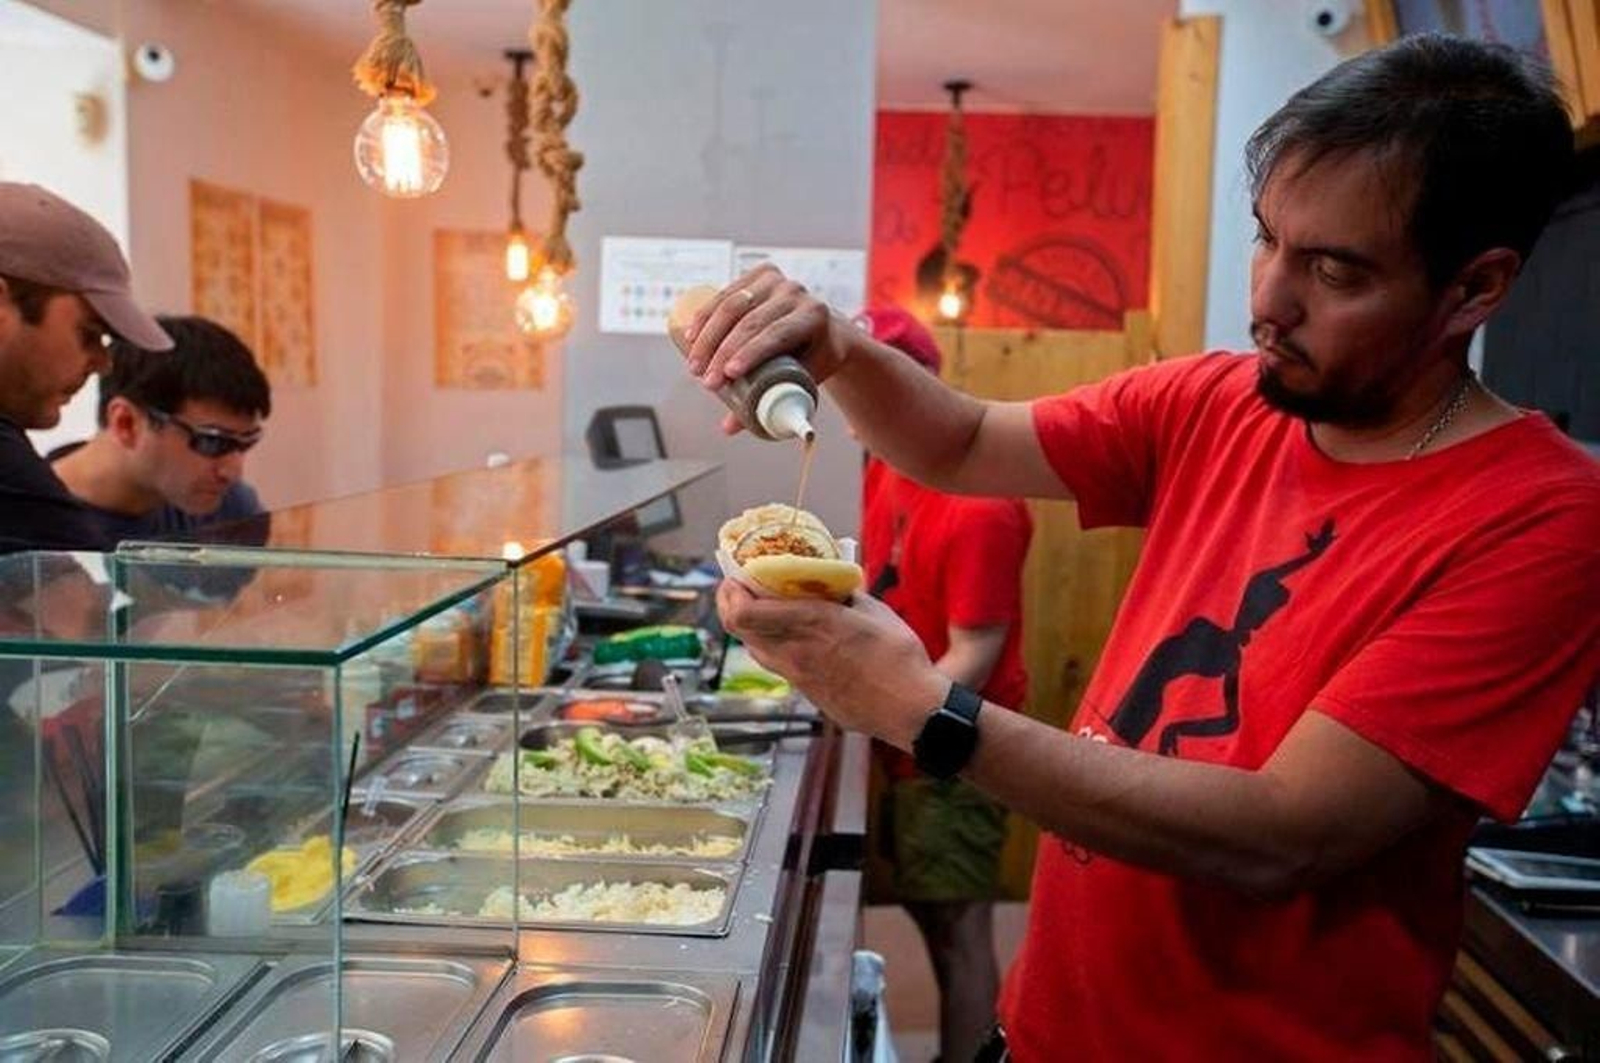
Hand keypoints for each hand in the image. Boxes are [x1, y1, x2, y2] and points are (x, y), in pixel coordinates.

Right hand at [684, 266, 858, 433]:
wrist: (826, 329)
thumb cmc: (816, 360)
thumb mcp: (804, 380)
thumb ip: (771, 402)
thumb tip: (728, 428)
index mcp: (814, 315)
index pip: (777, 334)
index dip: (749, 353)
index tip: (727, 375)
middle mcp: (796, 293)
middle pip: (751, 322)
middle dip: (722, 353)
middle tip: (704, 381)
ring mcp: (776, 280)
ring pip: (733, 305)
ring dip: (708, 337)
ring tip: (694, 366)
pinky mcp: (758, 276)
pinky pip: (725, 293)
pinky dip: (705, 316)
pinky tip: (691, 335)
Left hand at [717, 578, 948, 748]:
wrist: (911, 709)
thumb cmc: (899, 658)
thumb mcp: (874, 611)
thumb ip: (844, 595)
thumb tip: (831, 583)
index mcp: (811, 624)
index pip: (743, 613)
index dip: (729, 592)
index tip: (736, 576)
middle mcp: (796, 651)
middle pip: (737, 630)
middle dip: (731, 604)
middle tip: (743, 587)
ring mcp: (798, 676)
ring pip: (754, 649)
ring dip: (751, 627)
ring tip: (766, 609)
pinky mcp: (807, 694)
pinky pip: (776, 665)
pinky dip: (772, 645)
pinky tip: (792, 636)